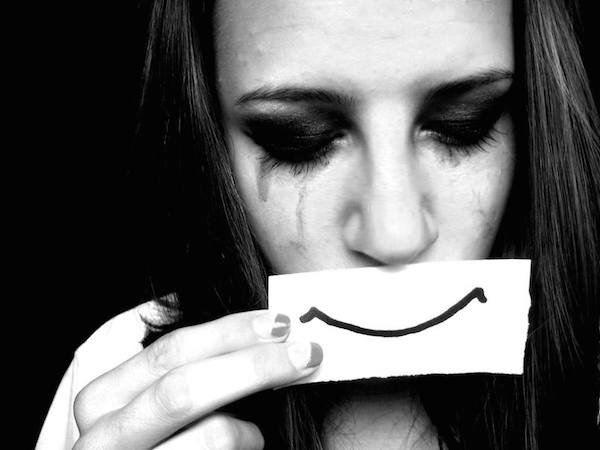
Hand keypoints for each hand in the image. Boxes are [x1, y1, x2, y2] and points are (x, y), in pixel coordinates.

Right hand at [73, 310, 321, 448]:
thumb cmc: (153, 442)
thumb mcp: (150, 403)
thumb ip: (185, 371)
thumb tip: (259, 332)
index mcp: (101, 398)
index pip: (171, 352)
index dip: (230, 332)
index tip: (280, 322)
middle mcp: (102, 437)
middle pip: (186, 389)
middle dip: (253, 366)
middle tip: (306, 353)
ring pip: (211, 435)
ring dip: (251, 426)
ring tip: (258, 432)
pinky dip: (245, 444)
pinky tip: (249, 442)